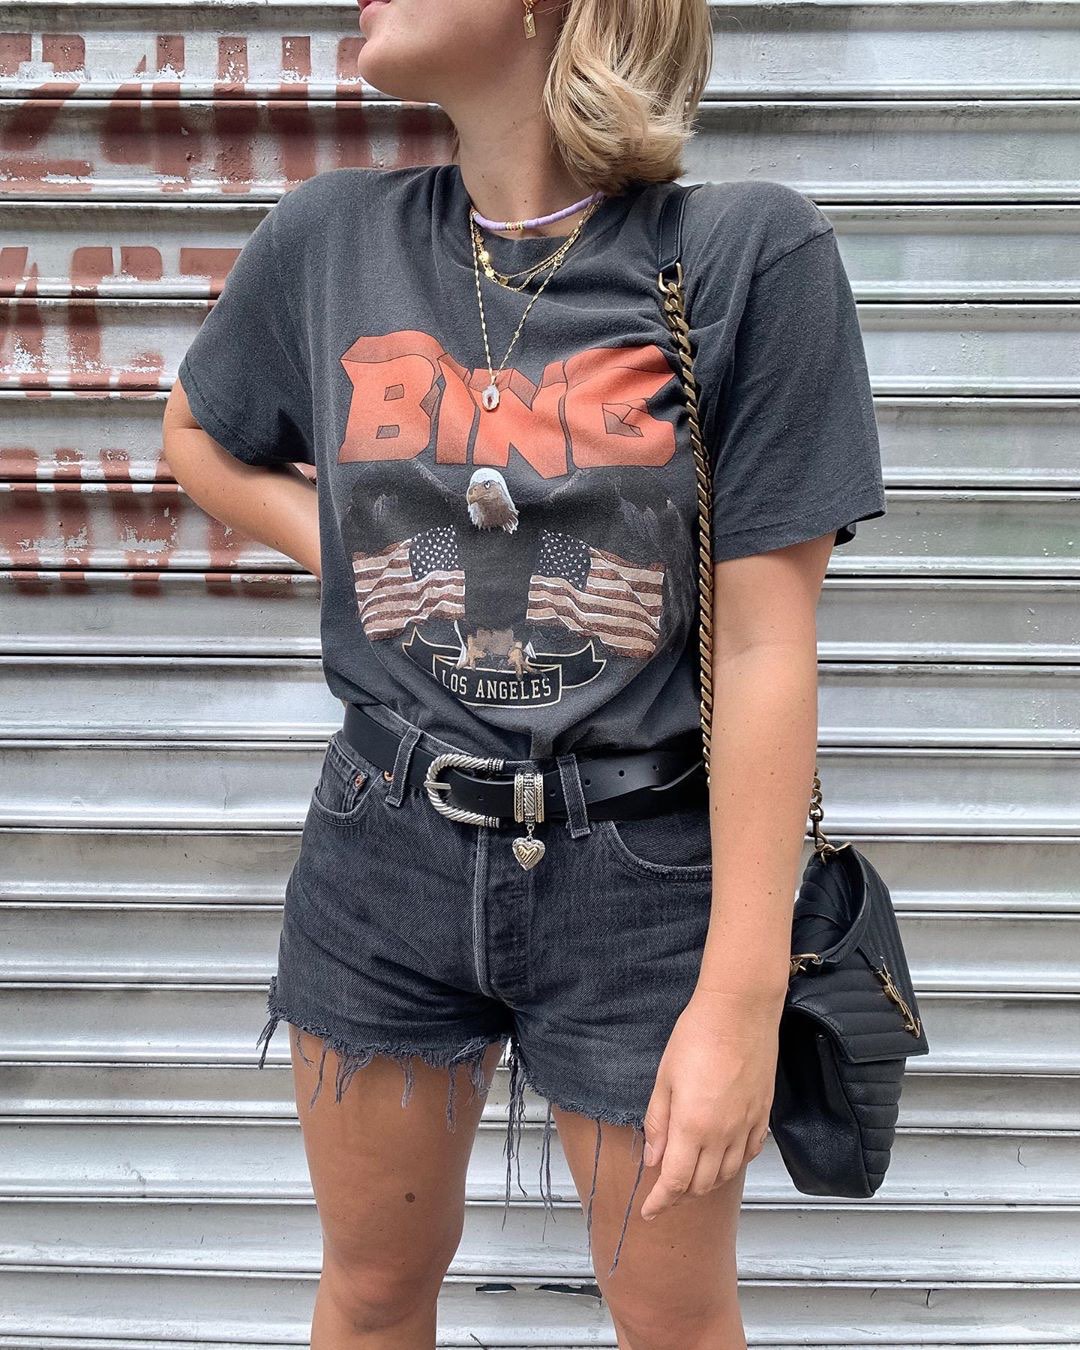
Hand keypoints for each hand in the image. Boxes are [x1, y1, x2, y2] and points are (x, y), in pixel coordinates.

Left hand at [638, 989, 778, 1221]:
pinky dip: (732, 1165)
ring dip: (705, 1183)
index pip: (674, 1181)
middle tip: (665, 1191)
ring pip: (727, 1174)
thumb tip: (653, 1159)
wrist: (740, 1011)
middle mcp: (722, 1135)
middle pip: (701, 1184)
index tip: (648, 1212)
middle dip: (680, 1195)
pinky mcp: (763, 1115)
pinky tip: (722, 1158)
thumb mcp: (664, 1078)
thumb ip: (658, 1122)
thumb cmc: (696, 1036)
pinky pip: (748, 1154)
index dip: (660, 1202)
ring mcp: (746, 1126)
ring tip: (690, 1178)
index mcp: (692, 1127)